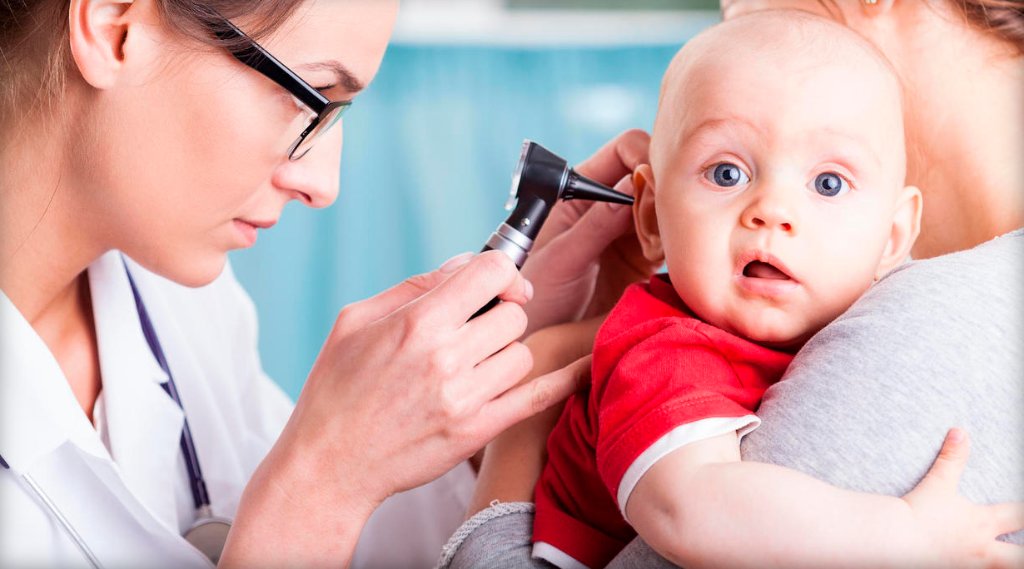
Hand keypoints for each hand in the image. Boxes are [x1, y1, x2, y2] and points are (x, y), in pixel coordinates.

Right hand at [223, 252, 586, 567]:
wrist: (329, 464)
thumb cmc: (336, 390)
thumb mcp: (356, 320)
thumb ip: (414, 287)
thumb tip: (463, 265)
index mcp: (417, 323)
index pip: (491, 271)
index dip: (500, 270)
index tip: (496, 282)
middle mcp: (446, 358)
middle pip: (514, 314)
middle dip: (501, 314)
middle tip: (478, 328)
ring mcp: (466, 398)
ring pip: (524, 353)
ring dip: (507, 352)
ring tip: (478, 363)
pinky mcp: (478, 431)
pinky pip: (539, 396)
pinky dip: (565, 378)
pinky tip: (584, 364)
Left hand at [520, 129, 659, 334]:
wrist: (537, 337)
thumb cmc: (534, 295)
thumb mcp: (561, 258)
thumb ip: (596, 224)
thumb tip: (633, 183)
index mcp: (579, 188)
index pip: (624, 150)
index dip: (644, 158)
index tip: (654, 185)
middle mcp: (607, 203)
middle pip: (653, 175)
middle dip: (663, 192)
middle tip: (659, 223)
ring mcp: (627, 229)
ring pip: (667, 207)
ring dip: (669, 222)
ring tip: (652, 249)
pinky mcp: (643, 258)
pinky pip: (670, 240)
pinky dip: (674, 247)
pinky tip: (658, 262)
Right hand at [902, 428, 1023, 567]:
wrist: (896, 538)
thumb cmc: (918, 511)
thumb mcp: (938, 482)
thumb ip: (951, 458)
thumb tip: (959, 432)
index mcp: (982, 522)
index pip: (1020, 515)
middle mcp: (982, 547)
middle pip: (1020, 556)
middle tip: (1022, 544)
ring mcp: (968, 564)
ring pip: (1000, 567)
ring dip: (1004, 561)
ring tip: (1005, 556)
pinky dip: (976, 566)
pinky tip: (970, 561)